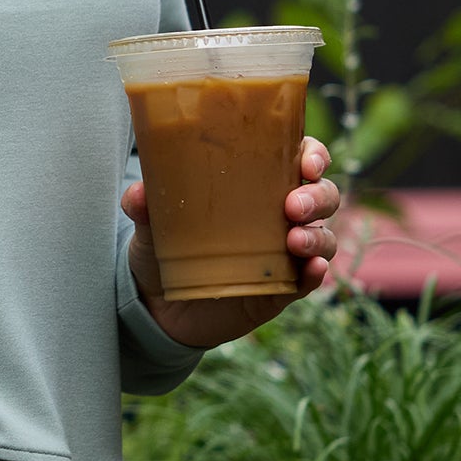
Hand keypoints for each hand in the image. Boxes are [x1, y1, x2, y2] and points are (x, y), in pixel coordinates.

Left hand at [123, 135, 340, 351]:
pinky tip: (312, 269)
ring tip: (294, 240)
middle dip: (317, 196)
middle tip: (292, 206)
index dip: (313, 155)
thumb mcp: (153, 224)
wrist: (159, 304)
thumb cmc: (165, 247)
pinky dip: (316, 272)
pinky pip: (310, 279)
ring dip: (317, 236)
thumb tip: (138, 193)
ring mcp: (286, 252)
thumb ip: (146, 206)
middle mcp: (280, 214)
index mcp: (258, 183)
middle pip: (323, 195)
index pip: (302, 158)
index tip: (305, 162)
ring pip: (323, 236)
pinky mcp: (283, 287)